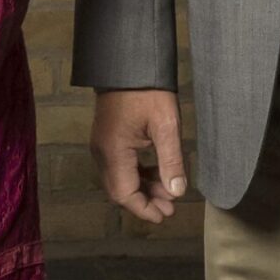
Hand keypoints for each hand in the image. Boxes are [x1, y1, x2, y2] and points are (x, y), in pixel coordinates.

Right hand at [93, 88, 187, 223]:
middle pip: (119, 189)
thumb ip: (171, 161)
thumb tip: (177, 192)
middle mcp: (102, 151)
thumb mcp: (166, 125)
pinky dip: (137, 174)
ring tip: (168, 191)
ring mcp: (102, 144)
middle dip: (145, 201)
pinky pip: (119, 166)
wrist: (127, 63)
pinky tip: (156, 173)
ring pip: (119, 179)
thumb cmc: (147, 91)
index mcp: (114, 151)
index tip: (165, 216)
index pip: (124, 193)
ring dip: (143, 188)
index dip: (143, 209)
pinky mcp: (107, 138)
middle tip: (171, 207)